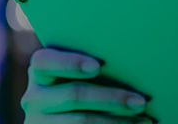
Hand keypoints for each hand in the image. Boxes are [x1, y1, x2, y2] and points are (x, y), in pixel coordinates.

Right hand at [21, 48, 151, 123]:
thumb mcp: (75, 78)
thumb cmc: (82, 89)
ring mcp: (39, 122)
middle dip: (111, 98)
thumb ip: (91, 69)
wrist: (65, 121)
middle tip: (140, 102)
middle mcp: (34, 97)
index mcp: (39, 72)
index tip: (97, 66)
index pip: (44, 61)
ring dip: (117, 121)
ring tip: (144, 120)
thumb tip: (128, 60)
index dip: (70, 62)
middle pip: (72, 94)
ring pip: (81, 121)